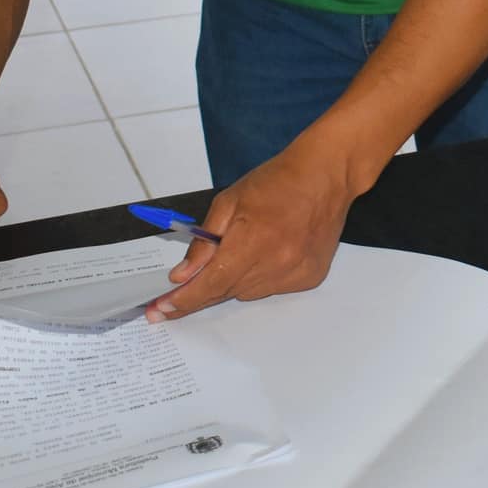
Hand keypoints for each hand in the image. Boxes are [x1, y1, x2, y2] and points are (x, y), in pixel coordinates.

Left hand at [148, 137, 374, 320]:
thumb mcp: (228, 201)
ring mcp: (296, 273)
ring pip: (249, 293)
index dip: (183, 301)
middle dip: (203, 290)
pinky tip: (269, 252)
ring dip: (235, 280)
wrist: (326, 175)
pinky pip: (272, 288)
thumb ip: (203, 243)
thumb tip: (181, 276)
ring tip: (243, 249)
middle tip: (183, 287)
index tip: (160, 312)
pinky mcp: (310, 277)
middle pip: (227, 292)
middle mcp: (277, 263)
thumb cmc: (275, 181)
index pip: (210, 284)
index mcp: (252, 241)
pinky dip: (261, 277)